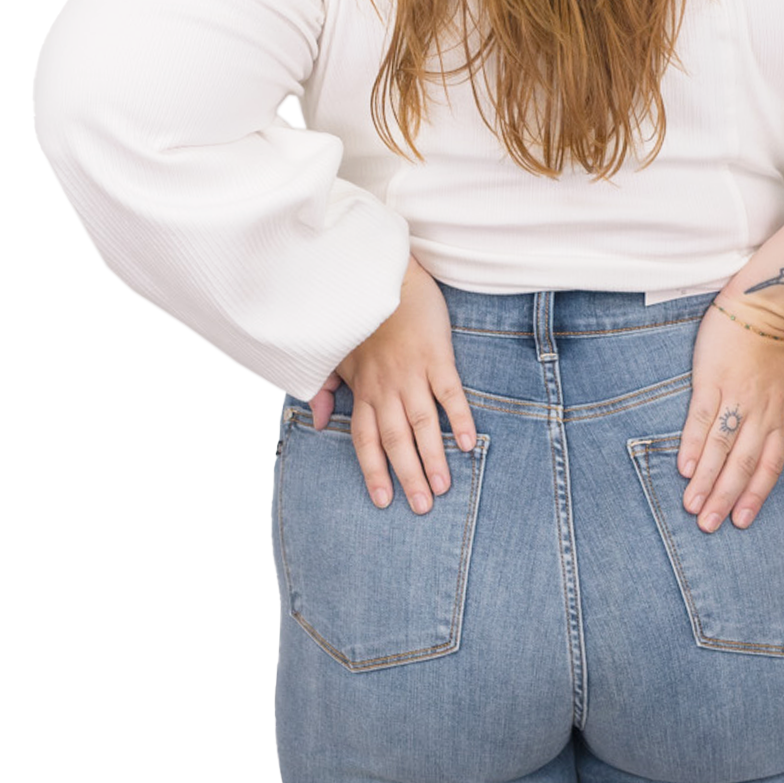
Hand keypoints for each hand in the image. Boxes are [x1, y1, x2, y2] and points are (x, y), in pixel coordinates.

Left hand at [309, 257, 477, 513]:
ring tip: (444, 487)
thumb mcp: (334, 353)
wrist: (383, 274)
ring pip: (422, 423)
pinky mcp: (437, 356)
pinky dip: (459, 418)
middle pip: (396, 440)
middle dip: (407, 476)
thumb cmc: (360, 317)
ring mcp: (413, 372)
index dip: (373, 471)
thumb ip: (323, 388)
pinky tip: (468, 444)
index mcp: (362, 389)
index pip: (365, 439)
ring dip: (433, 457)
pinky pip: (450, 392)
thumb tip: (314, 422)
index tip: (382, 501)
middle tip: (422, 508)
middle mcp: (386, 386)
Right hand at [678, 296, 783, 530]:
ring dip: (707, 480)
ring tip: (692, 506)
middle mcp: (759, 412)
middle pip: (743, 464)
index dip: (756, 495)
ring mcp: (735, 396)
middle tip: (709, 526)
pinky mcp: (711, 379)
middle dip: (726, 498)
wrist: (768, 303)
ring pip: (722, 447)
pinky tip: (685, 468)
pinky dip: (695, 444)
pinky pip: (702, 418)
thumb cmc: (783, 344)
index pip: (769, 465)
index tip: (741, 521)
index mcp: (779, 416)